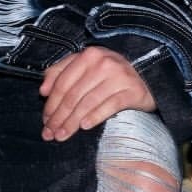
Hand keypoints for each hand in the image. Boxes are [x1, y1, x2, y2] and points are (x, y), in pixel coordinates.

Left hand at [40, 48, 155, 140]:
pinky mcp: (132, 90)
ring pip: (88, 103)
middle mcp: (103, 63)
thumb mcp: (87, 66)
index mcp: (88, 55)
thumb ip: (62, 72)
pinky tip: (85, 127)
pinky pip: (109, 106)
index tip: (45, 120)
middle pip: (73, 95)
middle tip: (50, 133)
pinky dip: (95, 117)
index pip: (63, 82)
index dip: (51, 103)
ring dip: (72, 122)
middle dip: (59, 117)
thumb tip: (43, 90)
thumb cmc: (112, 74)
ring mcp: (119, 76)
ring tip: (62, 135)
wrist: (148, 76)